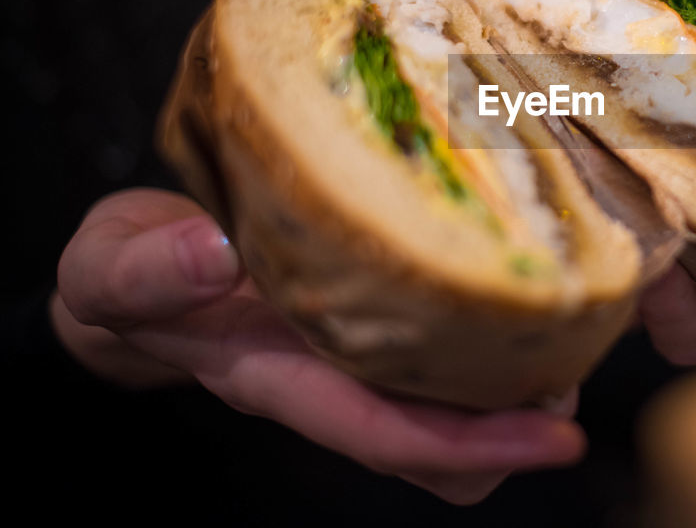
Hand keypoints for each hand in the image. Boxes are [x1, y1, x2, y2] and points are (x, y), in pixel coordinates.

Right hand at [54, 188, 584, 504]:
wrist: (140, 268)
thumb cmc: (132, 272)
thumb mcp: (113, 265)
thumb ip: (142, 272)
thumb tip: (206, 257)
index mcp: (283, 380)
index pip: (390, 432)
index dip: (477, 444)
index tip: (561, 436)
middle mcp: (340, 379)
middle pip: (448, 443)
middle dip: (520, 423)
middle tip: (576, 360)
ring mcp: (364, 353)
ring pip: (461, 405)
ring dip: (521, 382)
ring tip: (565, 324)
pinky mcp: (381, 315)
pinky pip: (454, 346)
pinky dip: (500, 331)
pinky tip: (524, 282)